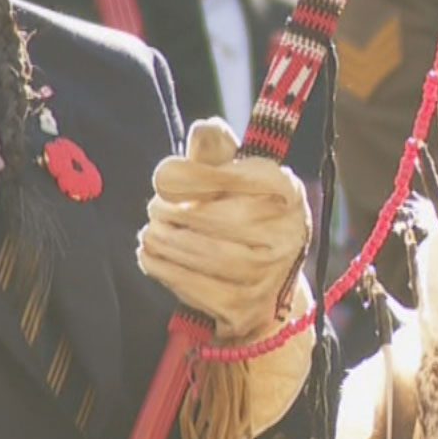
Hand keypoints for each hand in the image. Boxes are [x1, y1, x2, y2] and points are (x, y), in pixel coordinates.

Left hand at [138, 119, 310, 337]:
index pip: (235, 177)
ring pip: (206, 256)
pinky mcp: (245, 309)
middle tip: (154, 209)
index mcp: (285, 189)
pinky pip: (197, 289)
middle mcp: (287, 232)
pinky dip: (165, 270)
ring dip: (165, 242)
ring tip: (150, 232)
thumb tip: (204, 130)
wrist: (266, 280)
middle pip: (217, 219)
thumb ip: (215, 153)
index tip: (163, 179)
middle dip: (173, 213)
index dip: (190, 178)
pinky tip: (150, 256)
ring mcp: (269, 275)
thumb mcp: (232, 175)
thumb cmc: (241, 211)